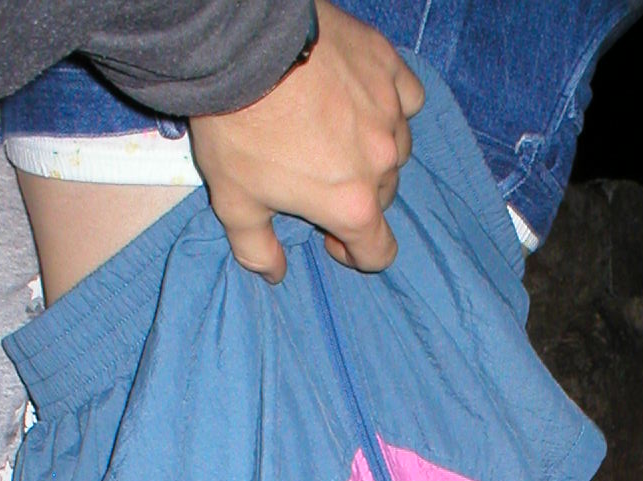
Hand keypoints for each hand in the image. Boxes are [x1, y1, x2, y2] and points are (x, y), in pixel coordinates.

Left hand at [189, 2, 424, 281]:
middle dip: (357, 196)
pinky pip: (408, 97)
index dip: (355, 254)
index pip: (380, 252)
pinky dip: (392, 104)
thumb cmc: (238, 126)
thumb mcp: (234, 201)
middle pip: (384, 197)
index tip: (330, 236)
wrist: (241, 45)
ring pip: (397, 150)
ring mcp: (389, 112)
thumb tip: (275, 273)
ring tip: (337, 133)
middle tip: (319, 176)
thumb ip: (257, 248)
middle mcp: (382, 163)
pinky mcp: (387, 66)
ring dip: (374, 152)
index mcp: (352, 206)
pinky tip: (367, 100)